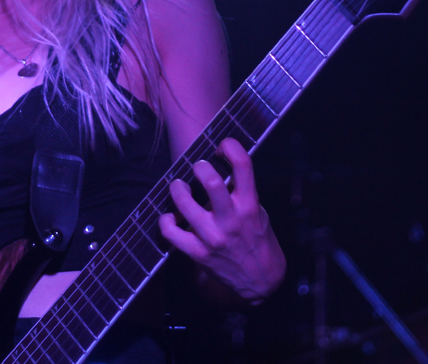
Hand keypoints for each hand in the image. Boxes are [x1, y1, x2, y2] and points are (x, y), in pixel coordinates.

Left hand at [159, 138, 285, 303]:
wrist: (261, 282)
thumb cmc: (260, 242)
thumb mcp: (259, 213)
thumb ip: (242, 193)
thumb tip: (222, 170)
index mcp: (249, 205)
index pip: (242, 164)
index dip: (230, 146)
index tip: (222, 147)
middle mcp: (230, 218)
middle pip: (210, 180)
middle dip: (200, 166)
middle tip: (198, 168)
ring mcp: (212, 237)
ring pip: (184, 203)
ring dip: (177, 188)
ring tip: (179, 186)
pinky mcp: (197, 253)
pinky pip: (171, 233)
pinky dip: (166, 221)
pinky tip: (171, 217)